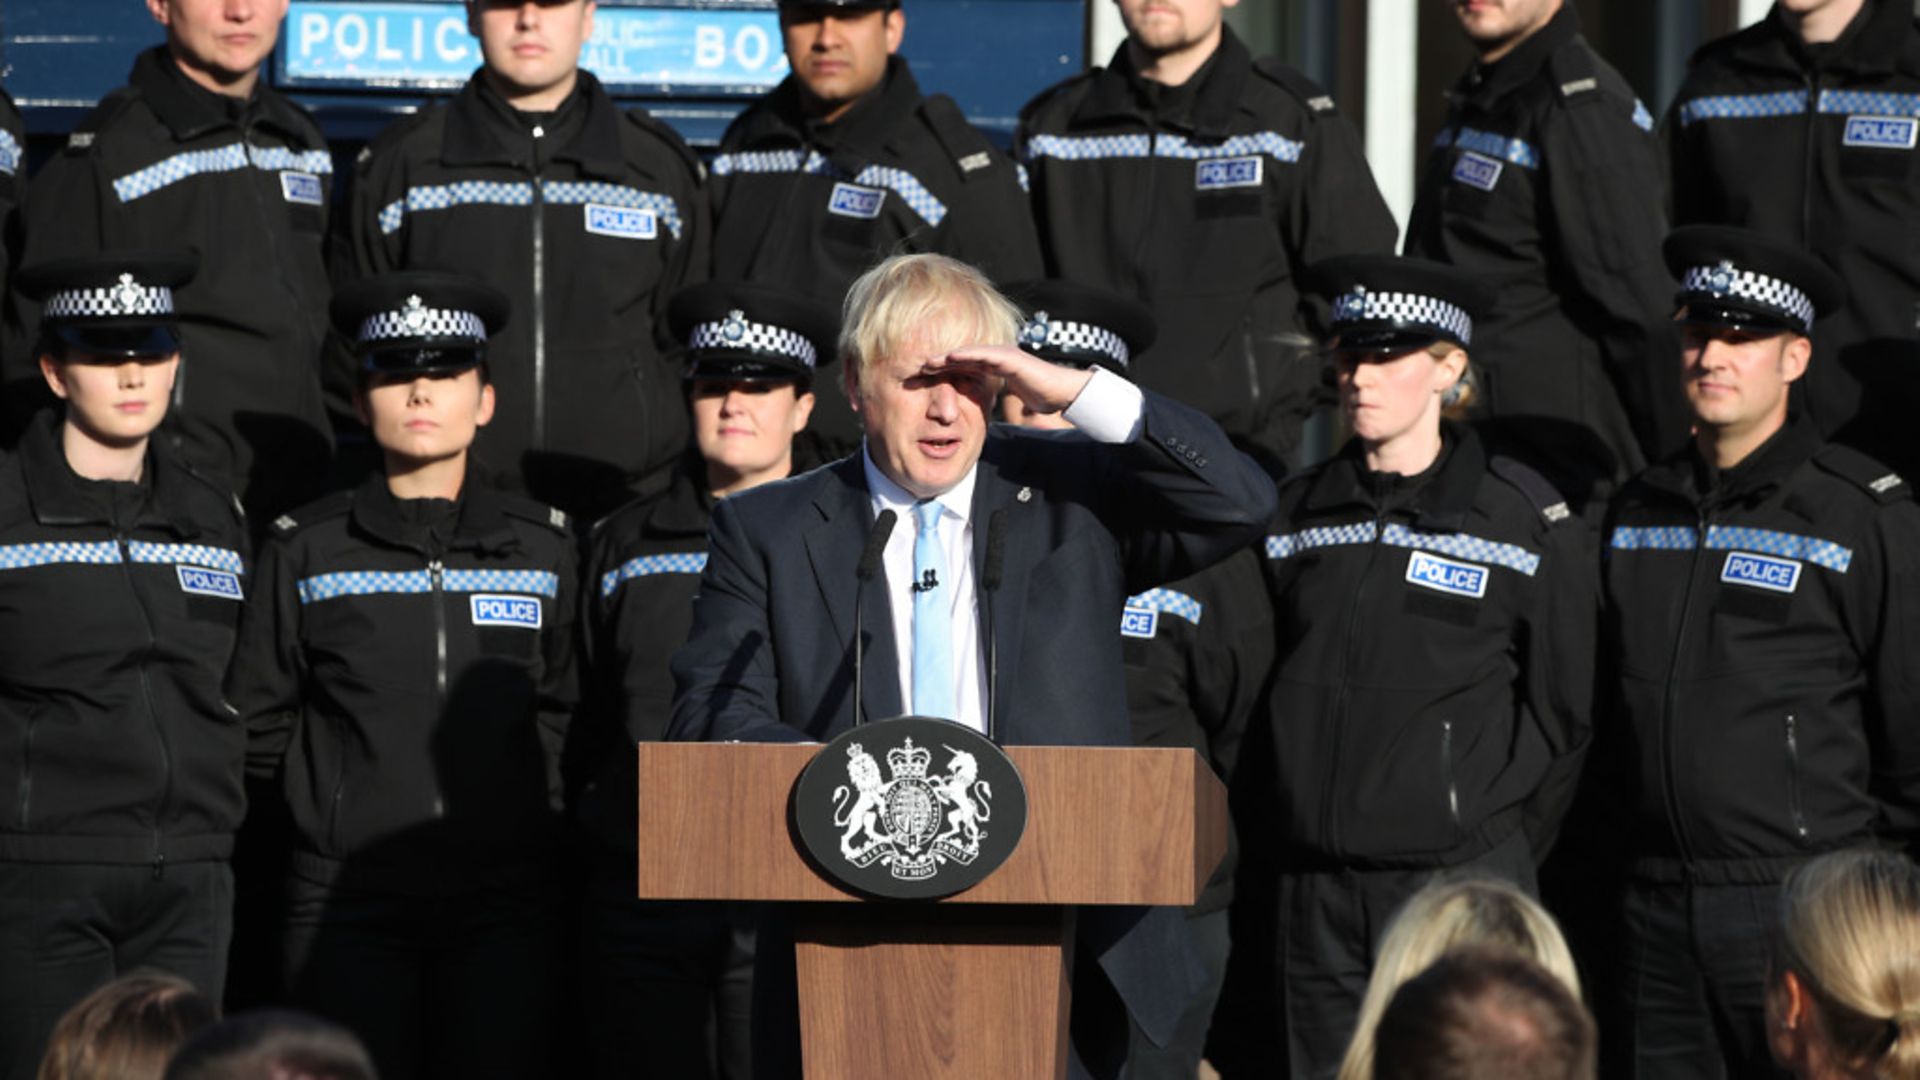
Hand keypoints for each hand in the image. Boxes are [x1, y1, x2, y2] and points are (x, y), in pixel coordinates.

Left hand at [931, 344, 1093, 417]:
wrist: (1062, 393)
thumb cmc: (1041, 396)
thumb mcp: (1010, 399)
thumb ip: (997, 399)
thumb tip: (986, 412)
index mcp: (994, 367)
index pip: (964, 368)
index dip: (944, 371)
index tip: (924, 377)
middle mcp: (996, 357)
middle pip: (962, 358)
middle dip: (940, 362)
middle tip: (917, 368)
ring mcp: (1003, 355)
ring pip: (969, 353)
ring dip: (947, 357)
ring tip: (927, 362)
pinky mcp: (1009, 357)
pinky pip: (984, 354)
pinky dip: (966, 354)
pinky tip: (950, 357)